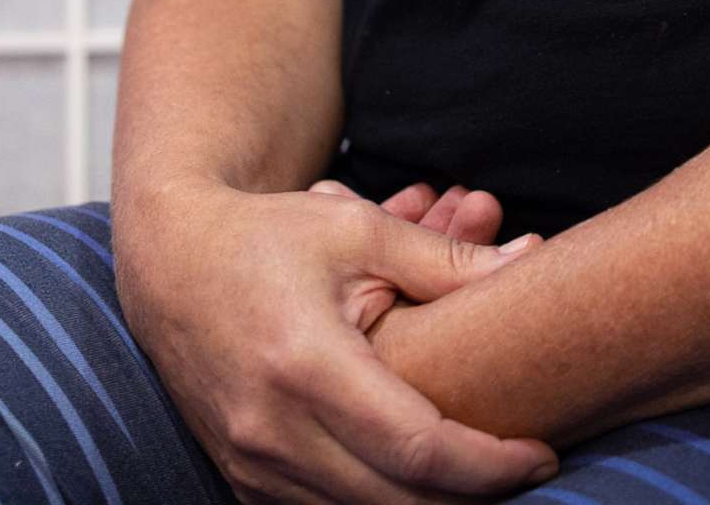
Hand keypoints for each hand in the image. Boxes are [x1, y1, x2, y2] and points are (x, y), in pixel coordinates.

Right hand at [115, 177, 554, 503]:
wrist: (170, 263)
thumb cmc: (266, 236)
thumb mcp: (359, 231)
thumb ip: (445, 260)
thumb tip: (528, 260)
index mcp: (306, 365)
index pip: (417, 449)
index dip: (489, 466)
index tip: (539, 456)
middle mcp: (271, 429)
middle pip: (397, 502)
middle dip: (472, 499)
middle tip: (522, 473)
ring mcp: (250, 463)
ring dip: (426, 504)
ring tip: (478, 474)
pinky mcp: (243, 478)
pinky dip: (377, 502)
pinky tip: (416, 478)